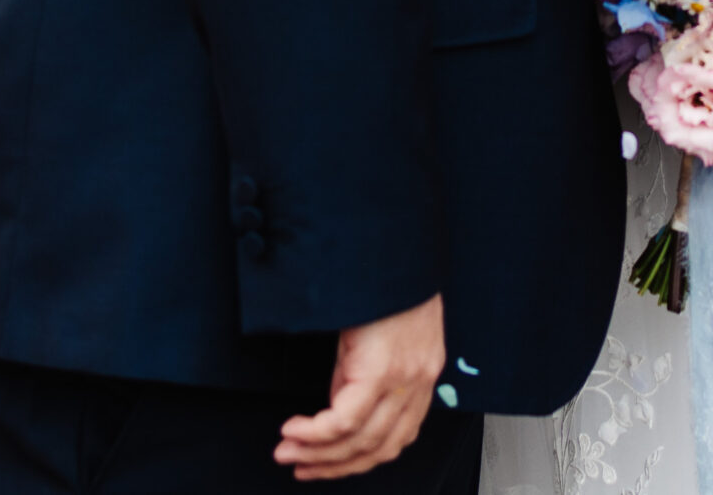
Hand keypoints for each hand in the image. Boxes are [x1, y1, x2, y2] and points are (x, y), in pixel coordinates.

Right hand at [275, 294, 442, 481]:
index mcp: (423, 375)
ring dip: (319, 453)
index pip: (395, 439)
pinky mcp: (382, 369)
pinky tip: (296, 429)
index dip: (358, 460)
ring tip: (290, 452)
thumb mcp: (377, 335)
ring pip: (359, 440)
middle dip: (333, 465)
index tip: (327, 463)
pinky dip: (316, 432)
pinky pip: (345, 419)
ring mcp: (404, 378)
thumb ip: (361, 374)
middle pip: (377, 447)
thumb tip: (336, 402)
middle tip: (299, 465)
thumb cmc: (387, 281)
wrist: (392, 246)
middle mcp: (419, 382)